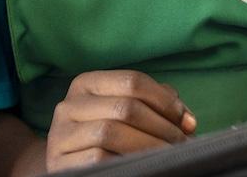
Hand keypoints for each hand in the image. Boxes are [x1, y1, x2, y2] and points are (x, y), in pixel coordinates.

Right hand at [44, 70, 195, 170]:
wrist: (73, 165)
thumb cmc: (108, 136)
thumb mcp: (127, 113)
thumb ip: (156, 106)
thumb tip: (187, 121)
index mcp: (87, 83)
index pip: (132, 81)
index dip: (165, 101)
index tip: (187, 121)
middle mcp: (68, 105)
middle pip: (125, 107)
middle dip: (162, 127)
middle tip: (183, 143)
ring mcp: (60, 135)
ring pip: (110, 132)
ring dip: (148, 146)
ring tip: (168, 155)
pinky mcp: (59, 162)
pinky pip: (97, 158)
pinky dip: (126, 161)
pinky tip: (141, 165)